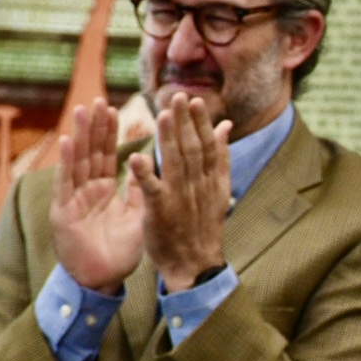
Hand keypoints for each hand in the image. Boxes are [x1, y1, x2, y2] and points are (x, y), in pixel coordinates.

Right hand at [49, 99, 143, 293]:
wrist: (102, 280)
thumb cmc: (118, 252)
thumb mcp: (137, 215)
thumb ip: (141, 190)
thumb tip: (151, 163)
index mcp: (104, 191)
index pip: (109, 156)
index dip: (113, 135)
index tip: (120, 111)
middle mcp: (87, 191)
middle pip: (92, 153)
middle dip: (96, 127)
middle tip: (100, 100)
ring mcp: (73, 199)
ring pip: (77, 161)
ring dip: (80, 135)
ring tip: (84, 110)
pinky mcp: (63, 211)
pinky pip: (66, 183)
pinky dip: (67, 161)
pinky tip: (68, 140)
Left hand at [127, 92, 231, 291]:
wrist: (195, 264)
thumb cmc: (203, 226)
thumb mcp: (218, 189)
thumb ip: (220, 156)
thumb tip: (225, 125)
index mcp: (210, 179)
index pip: (206, 144)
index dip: (200, 122)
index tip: (194, 100)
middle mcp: (198, 186)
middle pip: (191, 148)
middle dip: (185, 122)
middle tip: (177, 96)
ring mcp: (180, 199)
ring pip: (175, 163)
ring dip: (169, 138)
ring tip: (163, 115)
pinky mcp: (161, 213)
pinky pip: (153, 190)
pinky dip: (145, 174)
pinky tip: (136, 157)